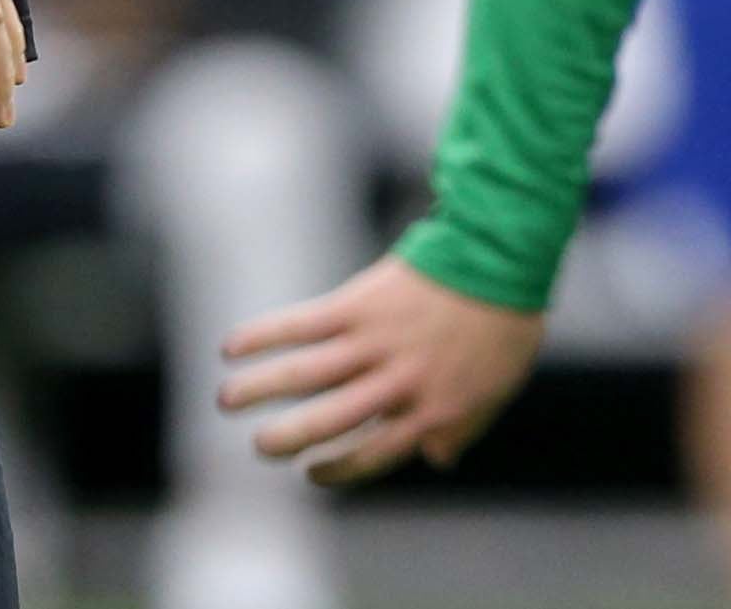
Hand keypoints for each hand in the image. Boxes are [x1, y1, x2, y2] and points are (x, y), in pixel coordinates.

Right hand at [218, 253, 546, 485]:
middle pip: (329, 422)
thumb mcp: (498, 388)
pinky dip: (263, 336)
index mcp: (430, 411)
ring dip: (259, 390)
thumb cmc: (504, 323)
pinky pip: (300, 325)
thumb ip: (463, 427)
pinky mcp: (356, 303)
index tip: (311, 473)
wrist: (500, 256)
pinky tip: (232, 346)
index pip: (373, 455)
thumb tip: (439, 458)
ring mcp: (373, 343)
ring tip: (226, 401)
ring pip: (304, 377)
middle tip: (259, 447)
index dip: (339, 469)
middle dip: (287, 439)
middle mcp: (396, 384)